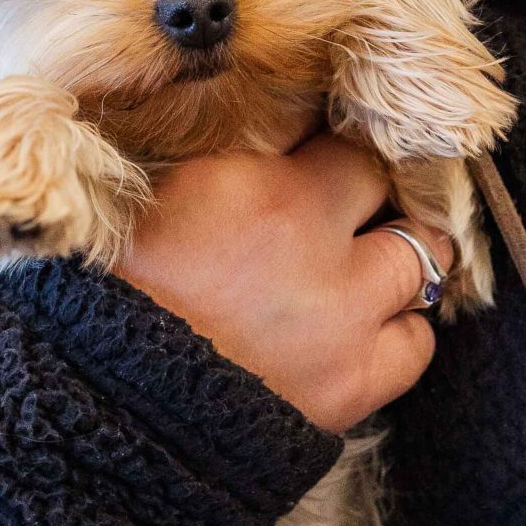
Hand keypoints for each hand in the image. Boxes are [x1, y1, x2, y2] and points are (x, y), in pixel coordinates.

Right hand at [111, 131, 449, 434]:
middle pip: (392, 194)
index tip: (323, 158)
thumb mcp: (170, 189)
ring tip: (365, 263)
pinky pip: (415, 344)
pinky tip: (367, 325)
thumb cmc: (118, 288)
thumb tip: (293, 122)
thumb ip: (242, 153)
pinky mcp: (352, 387)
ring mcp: (346, 325)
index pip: (350, 147)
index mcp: (271, 195)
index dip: (336, 151)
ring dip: (398, 256)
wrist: (105, 403)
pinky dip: (400, 328)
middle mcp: (322, 254)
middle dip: (375, 197)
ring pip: (420, 262)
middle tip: (350, 207)